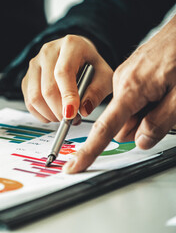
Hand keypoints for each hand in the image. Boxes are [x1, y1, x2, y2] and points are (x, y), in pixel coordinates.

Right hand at [22, 35, 112, 123]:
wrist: (79, 57)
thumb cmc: (91, 66)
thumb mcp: (104, 76)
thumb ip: (97, 92)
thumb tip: (83, 109)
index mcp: (70, 45)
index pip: (63, 72)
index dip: (67, 95)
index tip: (72, 114)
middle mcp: (48, 51)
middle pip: (47, 88)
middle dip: (59, 110)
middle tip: (72, 119)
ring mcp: (34, 64)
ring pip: (35, 97)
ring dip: (50, 114)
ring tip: (63, 117)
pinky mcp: (27, 77)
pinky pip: (29, 101)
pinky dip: (41, 114)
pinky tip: (53, 114)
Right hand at [63, 16, 175, 172]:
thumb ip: (161, 120)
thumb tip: (141, 141)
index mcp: (130, 88)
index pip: (105, 128)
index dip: (89, 151)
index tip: (74, 166)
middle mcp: (121, 83)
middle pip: (120, 122)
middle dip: (139, 126)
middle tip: (168, 109)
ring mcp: (123, 77)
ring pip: (128, 111)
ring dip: (146, 112)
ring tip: (168, 92)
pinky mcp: (129, 74)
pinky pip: (132, 98)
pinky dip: (145, 102)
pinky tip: (162, 88)